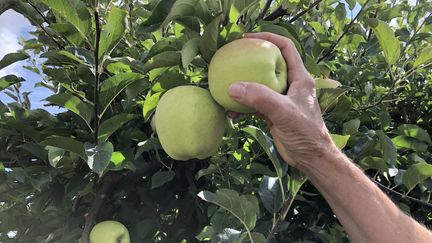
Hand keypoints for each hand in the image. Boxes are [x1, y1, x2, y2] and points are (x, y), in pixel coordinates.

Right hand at [228, 32, 337, 170]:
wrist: (311, 158)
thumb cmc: (305, 133)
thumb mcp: (283, 112)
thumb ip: (260, 98)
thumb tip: (233, 87)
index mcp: (299, 78)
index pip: (286, 48)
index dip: (269, 38)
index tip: (248, 38)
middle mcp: (291, 86)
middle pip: (270, 64)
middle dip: (252, 59)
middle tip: (233, 57)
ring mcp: (281, 100)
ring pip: (260, 86)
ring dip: (244, 86)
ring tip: (227, 84)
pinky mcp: (274, 114)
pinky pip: (255, 104)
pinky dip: (243, 106)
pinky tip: (231, 112)